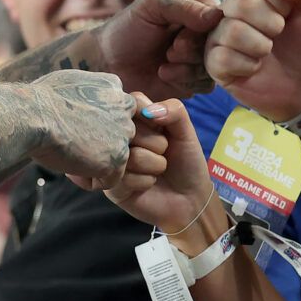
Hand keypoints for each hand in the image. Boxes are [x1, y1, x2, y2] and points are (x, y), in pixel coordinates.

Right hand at [28, 70, 137, 188]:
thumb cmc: (40, 100)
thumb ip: (87, 94)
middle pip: (116, 135)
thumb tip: (80, 101)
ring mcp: (124, 133)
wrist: (32, 115)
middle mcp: (124, 108)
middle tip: (67, 144)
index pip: (112, 113)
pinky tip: (69, 169)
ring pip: (114, 158)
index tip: (70, 128)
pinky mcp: (117, 157)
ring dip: (92, 163)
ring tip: (66, 157)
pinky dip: (89, 180)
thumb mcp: (70, 83)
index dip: (91, 125)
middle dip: (95, 144)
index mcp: (113, 86)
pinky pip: (109, 180)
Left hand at [93, 0, 223, 97]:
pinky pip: (207, 83)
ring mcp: (201, 53)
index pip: (221, 14)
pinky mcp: (195, 78)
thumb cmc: (127, 28)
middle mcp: (204, 27)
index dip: (205, 28)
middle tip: (171, 50)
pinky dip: (186, 80)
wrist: (108, 62)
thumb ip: (184, 7)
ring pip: (216, 64)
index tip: (178, 34)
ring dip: (188, 66)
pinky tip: (165, 74)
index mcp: (197, 1)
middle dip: (194, 48)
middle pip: (221, 41)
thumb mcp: (152, 7)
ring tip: (165, 61)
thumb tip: (217, 15)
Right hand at [100, 98, 215, 239]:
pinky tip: (149, 185)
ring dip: (153, 165)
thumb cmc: (186, 161)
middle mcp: (120, 137)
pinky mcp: (110, 184)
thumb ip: (174, 110)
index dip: (148, 116)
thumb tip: (149, 111)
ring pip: (127, 155)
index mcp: (136, 119)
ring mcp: (112, 160)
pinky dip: (145, 182)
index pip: (131, 102)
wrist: (190, 199)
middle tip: (163, 152)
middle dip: (155, 144)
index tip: (159, 128)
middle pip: (127, 128)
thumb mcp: (186, 132)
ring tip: (158, 171)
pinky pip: (124, 177)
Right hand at [205, 0, 300, 121]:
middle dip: (271, 24)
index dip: (281, 0)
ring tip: (267, 53)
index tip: (289, 15)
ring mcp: (221, 36)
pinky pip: (222, 58)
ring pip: (231, 30)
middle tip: (278, 36)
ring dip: (260, 46)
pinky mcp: (214, 63)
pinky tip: (255, 68)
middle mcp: (232, 10)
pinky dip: (248, 66)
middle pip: (241, 2)